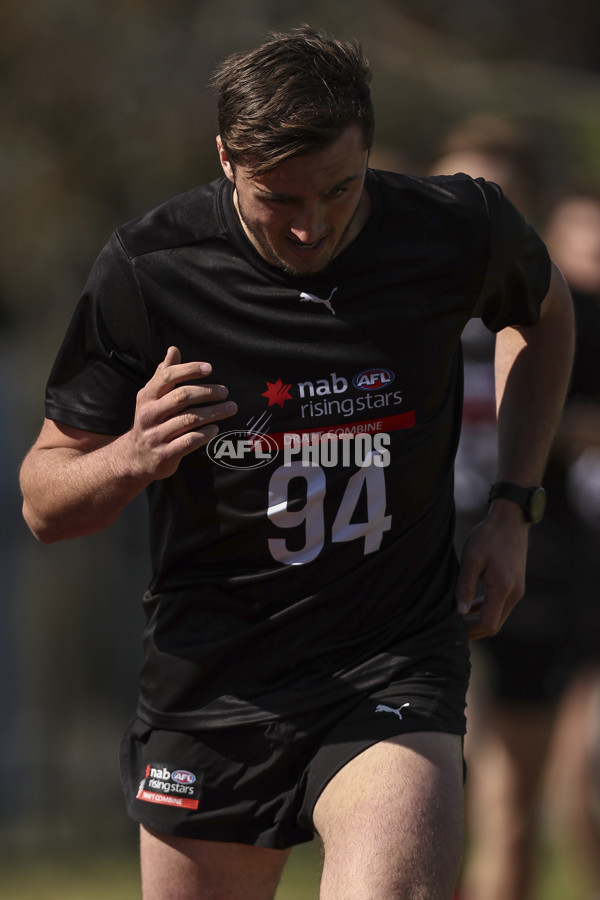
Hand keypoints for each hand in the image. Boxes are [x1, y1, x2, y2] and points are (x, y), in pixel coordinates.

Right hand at [124, 345, 236, 480]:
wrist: (134, 458)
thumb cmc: (150, 421)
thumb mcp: (151, 398)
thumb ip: (164, 374)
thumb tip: (174, 350)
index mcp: (147, 397)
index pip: (168, 377)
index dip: (189, 370)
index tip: (209, 368)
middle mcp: (149, 414)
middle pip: (182, 397)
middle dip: (207, 392)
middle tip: (225, 392)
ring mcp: (156, 435)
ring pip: (189, 419)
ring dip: (213, 412)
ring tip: (230, 408)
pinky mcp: (165, 454)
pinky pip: (189, 441)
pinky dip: (205, 434)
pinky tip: (215, 429)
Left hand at [455, 502, 528, 638]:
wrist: (510, 520)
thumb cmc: (488, 536)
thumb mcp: (472, 559)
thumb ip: (465, 586)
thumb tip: (460, 611)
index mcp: (503, 588)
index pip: (489, 623)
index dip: (471, 631)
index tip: (452, 630)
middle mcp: (514, 593)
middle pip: (495, 624)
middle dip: (474, 630)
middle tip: (452, 629)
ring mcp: (517, 589)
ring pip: (498, 615)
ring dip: (479, 619)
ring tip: (458, 619)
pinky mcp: (515, 584)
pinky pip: (500, 604)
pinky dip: (486, 609)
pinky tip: (470, 605)